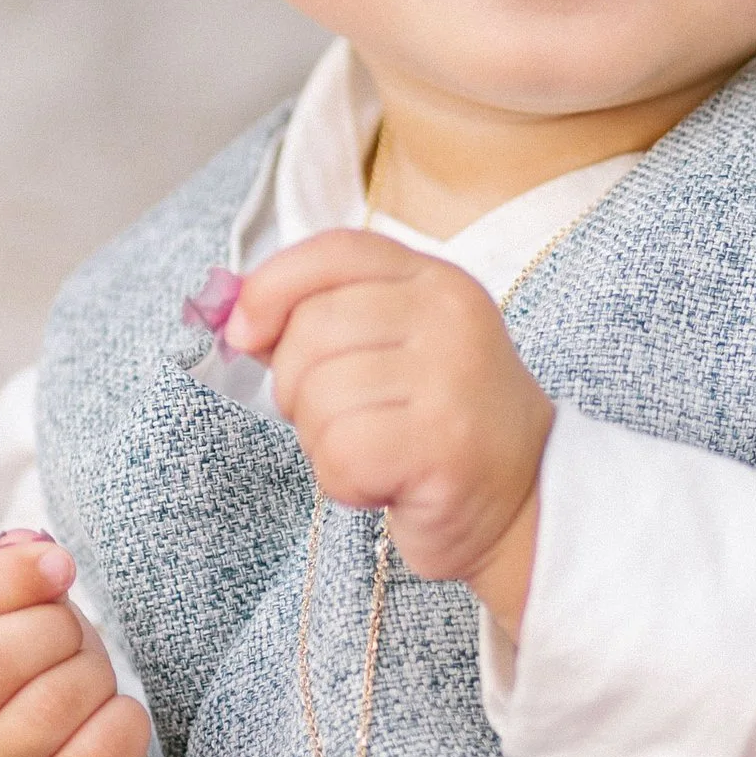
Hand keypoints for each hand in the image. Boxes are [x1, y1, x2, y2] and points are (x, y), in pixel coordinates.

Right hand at [0, 537, 152, 756]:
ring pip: (57, 699)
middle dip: (58, 630)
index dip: (6, 576)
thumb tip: (34, 549)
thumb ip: (19, 581)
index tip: (60, 565)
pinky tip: (113, 723)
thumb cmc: (36, 689)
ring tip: (90, 687)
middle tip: (71, 641)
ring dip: (96, 677)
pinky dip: (126, 721)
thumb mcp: (18, 627)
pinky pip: (104, 748)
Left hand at [229, 231, 552, 627]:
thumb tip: (230, 314)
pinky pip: (340, 451)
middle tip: (338, 420)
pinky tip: (381, 484)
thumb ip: (317, 321)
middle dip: (295, 387)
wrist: (524, 504)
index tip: (244, 333)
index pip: (334, 252)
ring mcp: (453, 377)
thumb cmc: (437, 427)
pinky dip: (342, 480)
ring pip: (319, 395)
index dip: (270, 287)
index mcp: (435, 280)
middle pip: (311, 330)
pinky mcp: (445, 443)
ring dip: (321, 440)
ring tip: (370, 451)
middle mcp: (450, 316)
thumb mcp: (389, 350)